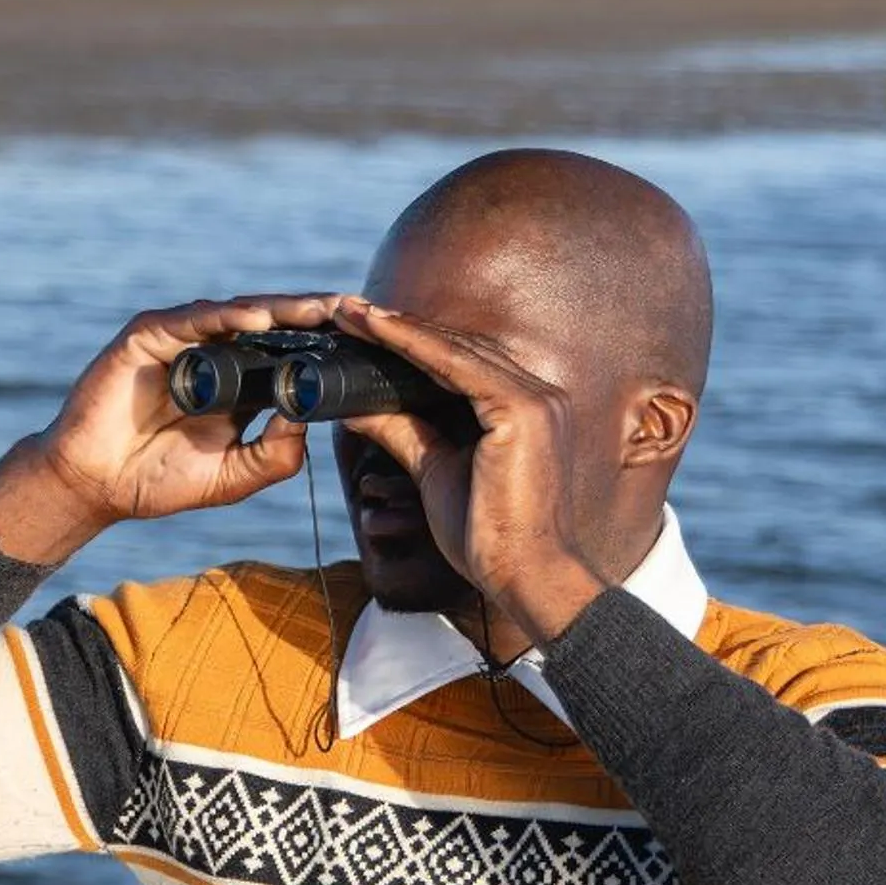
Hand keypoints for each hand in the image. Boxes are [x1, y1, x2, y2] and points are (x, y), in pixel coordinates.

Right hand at [0, 294, 339, 563]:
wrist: (95, 485)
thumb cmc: (158, 482)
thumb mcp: (233, 477)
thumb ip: (274, 456)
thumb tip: (309, 417)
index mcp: (239, 386)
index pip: (290, 353)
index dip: (326, 345)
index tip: (368, 341)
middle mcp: (214, 356)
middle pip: (273, 325)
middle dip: (314, 316)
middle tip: (355, 310)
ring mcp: (180, 343)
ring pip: (239, 315)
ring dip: (281, 309)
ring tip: (318, 310)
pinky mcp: (148, 337)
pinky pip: (191, 320)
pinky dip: (226, 316)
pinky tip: (258, 320)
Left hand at [328, 297, 609, 640]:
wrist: (522, 575)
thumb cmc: (485, 534)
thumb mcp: (433, 471)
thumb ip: (403, 433)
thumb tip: (356, 408)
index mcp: (523, 408)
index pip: (459, 364)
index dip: (410, 343)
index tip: (363, 328)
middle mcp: (537, 394)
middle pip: (457, 349)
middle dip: (399, 328)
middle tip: (347, 309)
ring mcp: (535, 399)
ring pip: (455, 350)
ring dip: (399, 328)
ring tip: (352, 313)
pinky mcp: (522, 411)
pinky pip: (458, 368)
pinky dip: (415, 346)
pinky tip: (379, 332)